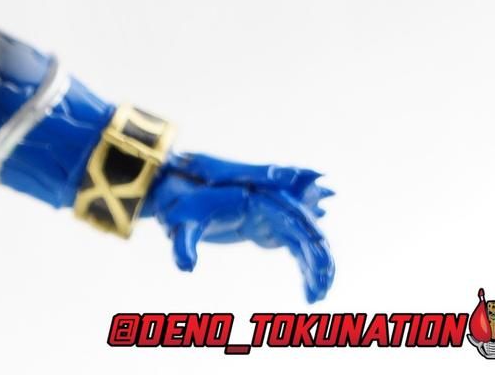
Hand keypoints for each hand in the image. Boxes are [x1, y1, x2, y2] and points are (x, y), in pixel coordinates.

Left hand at [146, 151, 334, 301]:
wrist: (174, 196)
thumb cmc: (178, 206)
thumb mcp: (180, 223)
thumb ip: (183, 243)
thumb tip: (185, 268)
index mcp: (256, 198)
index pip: (295, 217)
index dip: (311, 242)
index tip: (320, 268)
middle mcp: (270, 205)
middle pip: (306, 231)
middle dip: (319, 261)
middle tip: (319, 292)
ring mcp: (271, 216)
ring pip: (305, 242)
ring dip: (316, 269)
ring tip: (315, 297)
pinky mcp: (267, 227)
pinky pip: (296, 249)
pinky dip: (305, 269)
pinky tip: (308, 293)